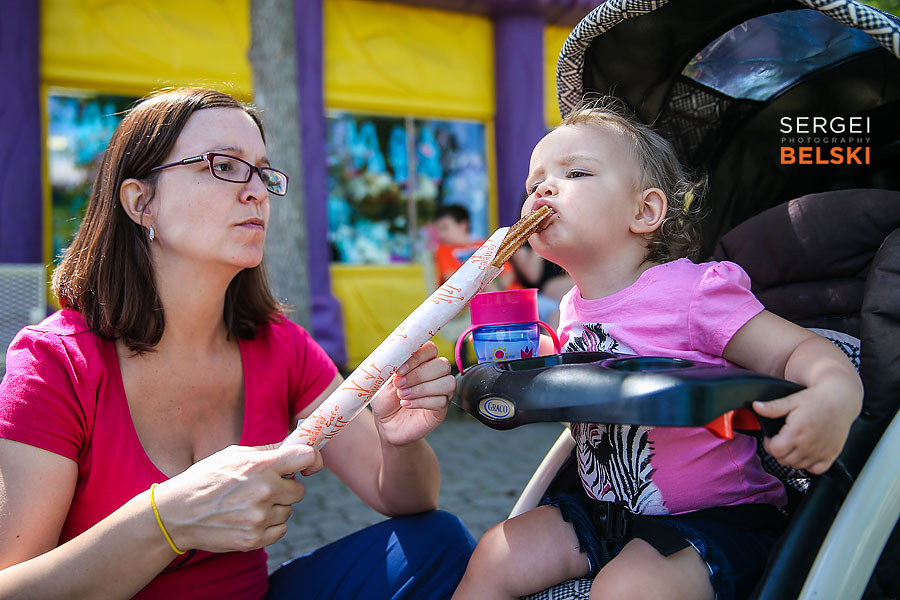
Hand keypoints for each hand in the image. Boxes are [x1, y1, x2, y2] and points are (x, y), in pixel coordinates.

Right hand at [152, 444, 322, 552]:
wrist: (176, 514)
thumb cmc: (205, 479)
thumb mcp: (233, 455)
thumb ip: (266, 452)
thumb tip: (294, 446)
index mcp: (260, 465)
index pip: (306, 457)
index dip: (312, 460)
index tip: (308, 465)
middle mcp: (264, 491)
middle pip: (299, 491)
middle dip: (286, 488)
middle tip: (265, 488)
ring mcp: (259, 517)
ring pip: (288, 511)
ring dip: (275, 508)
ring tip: (248, 504)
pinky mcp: (254, 539)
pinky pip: (280, 530)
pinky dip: (269, 526)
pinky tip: (249, 518)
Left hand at [370, 341, 454, 446]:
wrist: (386, 424)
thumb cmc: (385, 399)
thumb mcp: (383, 379)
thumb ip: (392, 365)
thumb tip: (398, 356)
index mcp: (422, 361)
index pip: (430, 349)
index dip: (417, 357)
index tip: (399, 370)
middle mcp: (435, 374)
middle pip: (442, 365)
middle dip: (419, 374)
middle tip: (399, 384)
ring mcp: (441, 391)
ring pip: (447, 382)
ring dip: (422, 389)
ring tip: (402, 396)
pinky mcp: (442, 408)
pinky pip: (441, 401)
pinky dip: (421, 402)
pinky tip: (407, 405)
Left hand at [753, 376, 860, 473]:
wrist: (841, 400)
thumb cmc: (818, 399)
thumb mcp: (792, 400)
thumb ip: (773, 407)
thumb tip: (756, 406)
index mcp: (796, 432)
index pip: (775, 450)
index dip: (769, 444)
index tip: (772, 437)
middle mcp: (808, 445)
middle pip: (783, 460)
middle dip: (778, 451)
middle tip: (782, 439)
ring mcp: (820, 452)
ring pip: (797, 466)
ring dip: (791, 458)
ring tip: (794, 444)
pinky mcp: (831, 456)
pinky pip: (816, 470)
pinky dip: (809, 465)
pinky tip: (807, 452)